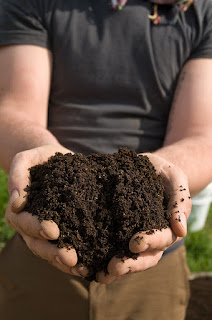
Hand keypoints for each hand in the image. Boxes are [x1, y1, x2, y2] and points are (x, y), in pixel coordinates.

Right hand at [5, 145, 87, 277]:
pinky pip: (67, 246)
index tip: (53, 230)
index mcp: (19, 210)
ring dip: (64, 261)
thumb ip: (18, 174)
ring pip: (51, 251)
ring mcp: (47, 230)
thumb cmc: (41, 158)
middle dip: (52, 252)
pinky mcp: (65, 230)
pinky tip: (90, 264)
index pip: (23, 223)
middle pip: (37, 244)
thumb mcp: (26, 158)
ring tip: (81, 267)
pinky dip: (77, 257)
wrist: (57, 161)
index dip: (35, 228)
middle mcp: (31, 225)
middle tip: (70, 258)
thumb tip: (16, 202)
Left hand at [96, 153, 191, 283]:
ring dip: (115, 269)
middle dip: (130, 264)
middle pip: (145, 257)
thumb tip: (181, 230)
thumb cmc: (163, 173)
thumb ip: (180, 201)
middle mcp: (151, 238)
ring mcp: (133, 237)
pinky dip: (101, 259)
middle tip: (114, 267)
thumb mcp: (175, 179)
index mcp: (167, 226)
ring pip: (128, 259)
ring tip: (100, 274)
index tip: (135, 243)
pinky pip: (111, 249)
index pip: (162, 239)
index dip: (150, 242)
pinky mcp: (116, 233)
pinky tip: (88, 265)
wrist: (144, 168)